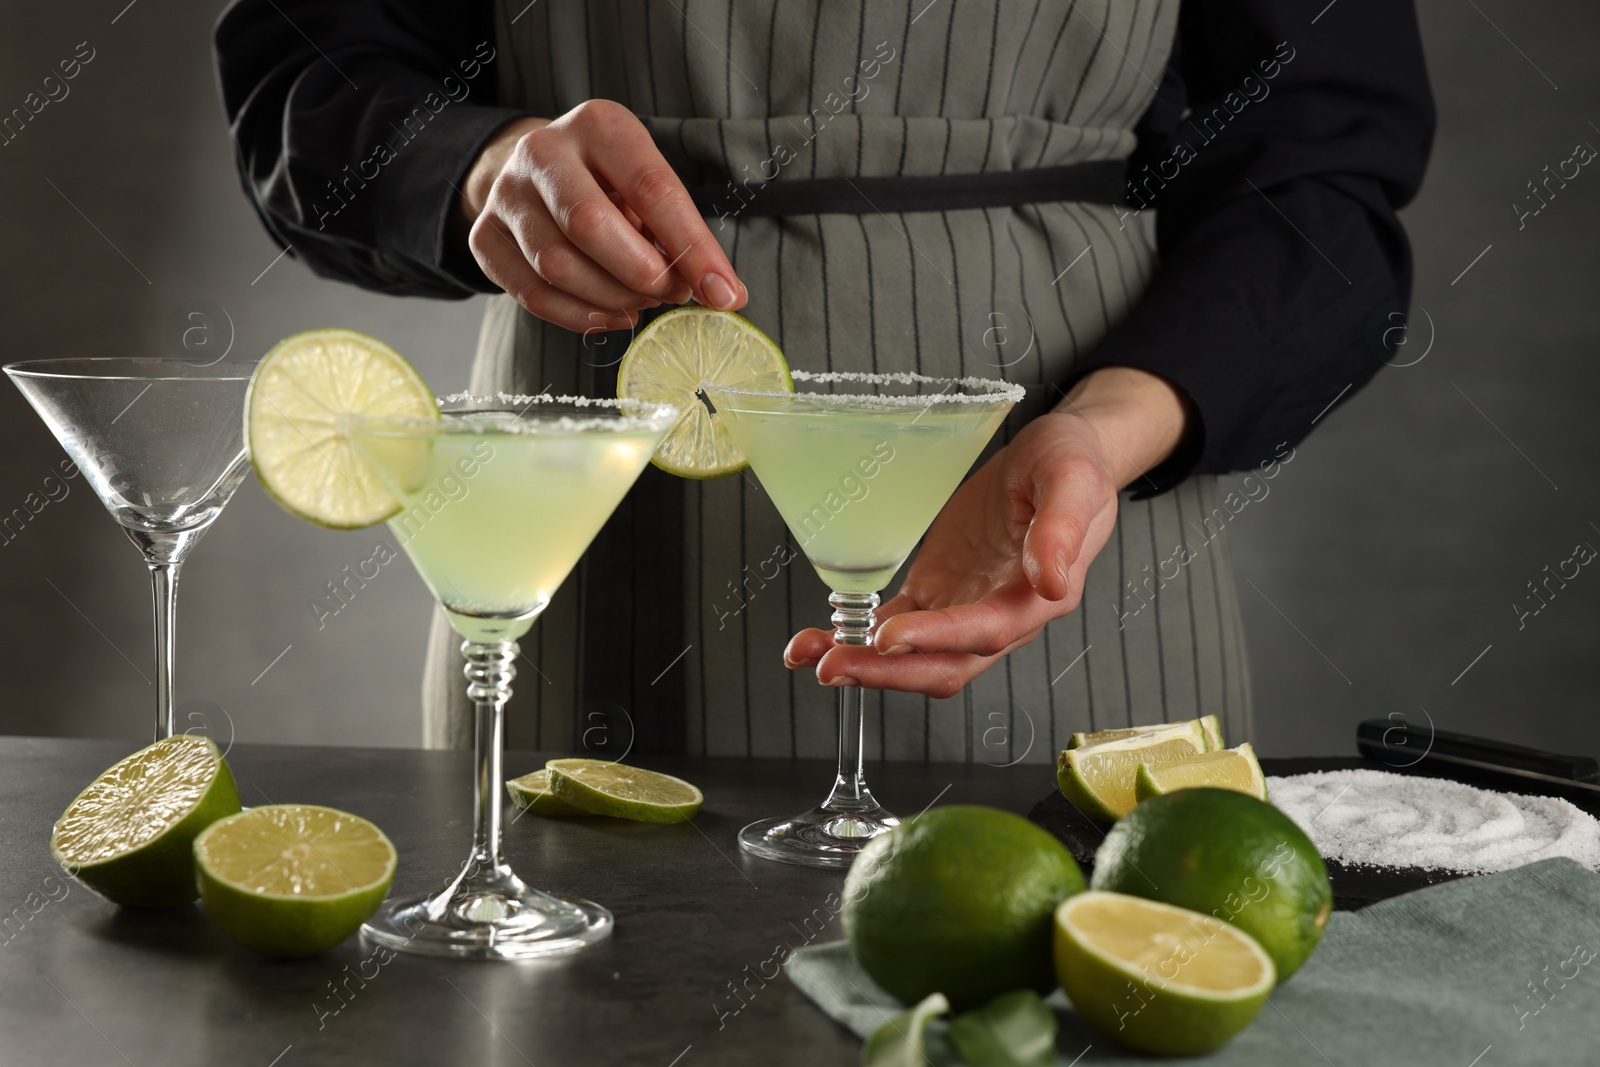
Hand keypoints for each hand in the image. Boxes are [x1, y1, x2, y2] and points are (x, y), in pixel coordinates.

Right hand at [457, 101, 746, 332]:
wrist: (537, 173)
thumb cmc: (610, 183)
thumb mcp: (650, 188)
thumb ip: (682, 234)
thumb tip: (726, 295)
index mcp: (599, 126)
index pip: (652, 189)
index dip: (693, 249)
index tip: (724, 294)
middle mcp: (543, 151)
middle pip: (589, 225)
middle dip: (641, 274)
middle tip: (670, 294)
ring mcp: (506, 194)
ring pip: (556, 266)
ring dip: (612, 299)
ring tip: (641, 301)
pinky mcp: (485, 237)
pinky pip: (532, 294)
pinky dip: (580, 317)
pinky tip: (611, 315)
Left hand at [783, 367, 1190, 697]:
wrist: (1061, 454)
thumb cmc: (1073, 463)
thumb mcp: (1073, 480)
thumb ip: (1063, 530)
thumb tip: (1052, 583)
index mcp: (1036, 596)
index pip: (985, 631)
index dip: (937, 638)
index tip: (889, 637)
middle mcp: (1000, 615)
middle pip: (942, 662)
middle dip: (886, 671)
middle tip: (833, 665)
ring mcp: (964, 607)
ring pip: (912, 656)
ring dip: (863, 664)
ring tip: (809, 657)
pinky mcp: (937, 592)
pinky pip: (894, 625)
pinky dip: (856, 638)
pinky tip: (818, 640)